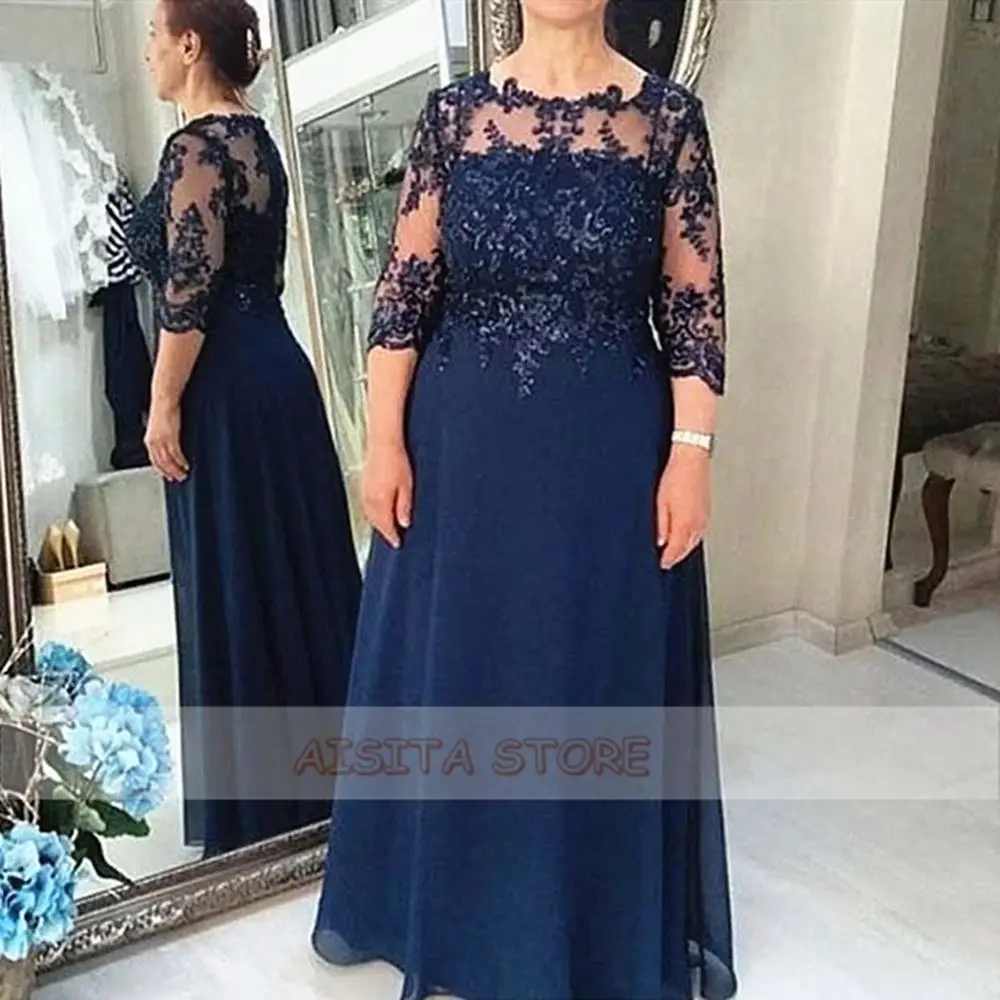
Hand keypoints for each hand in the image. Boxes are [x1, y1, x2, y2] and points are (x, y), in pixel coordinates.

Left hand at [145, 399, 188, 482]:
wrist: (164, 400)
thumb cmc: (163, 411)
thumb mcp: (159, 428)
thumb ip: (161, 438)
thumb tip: (167, 446)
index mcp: (149, 441)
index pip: (154, 461)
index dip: (161, 470)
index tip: (168, 476)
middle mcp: (153, 442)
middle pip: (161, 463)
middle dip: (170, 473)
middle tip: (178, 479)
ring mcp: (161, 440)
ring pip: (168, 461)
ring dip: (176, 470)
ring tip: (183, 475)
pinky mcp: (170, 437)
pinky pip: (175, 454)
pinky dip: (181, 461)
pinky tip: (186, 465)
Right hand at [363, 439, 412, 548]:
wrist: (383, 443)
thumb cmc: (396, 461)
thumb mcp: (406, 486)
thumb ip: (404, 506)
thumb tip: (404, 523)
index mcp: (381, 501)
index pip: (385, 525)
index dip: (391, 536)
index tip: (397, 543)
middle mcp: (370, 499)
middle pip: (376, 522)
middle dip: (384, 531)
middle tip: (393, 538)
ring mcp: (365, 492)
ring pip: (369, 515)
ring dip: (377, 523)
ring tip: (386, 528)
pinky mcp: (363, 485)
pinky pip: (366, 506)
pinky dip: (372, 513)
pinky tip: (378, 513)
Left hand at [656, 445, 710, 569]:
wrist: (692, 459)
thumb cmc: (676, 476)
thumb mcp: (661, 502)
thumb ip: (662, 525)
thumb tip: (661, 542)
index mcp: (685, 523)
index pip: (677, 550)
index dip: (668, 559)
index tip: (662, 564)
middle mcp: (698, 523)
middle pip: (687, 548)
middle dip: (677, 557)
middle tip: (667, 562)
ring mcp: (704, 517)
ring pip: (695, 541)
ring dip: (685, 549)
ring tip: (675, 553)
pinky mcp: (707, 511)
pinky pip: (700, 532)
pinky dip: (692, 539)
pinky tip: (686, 538)